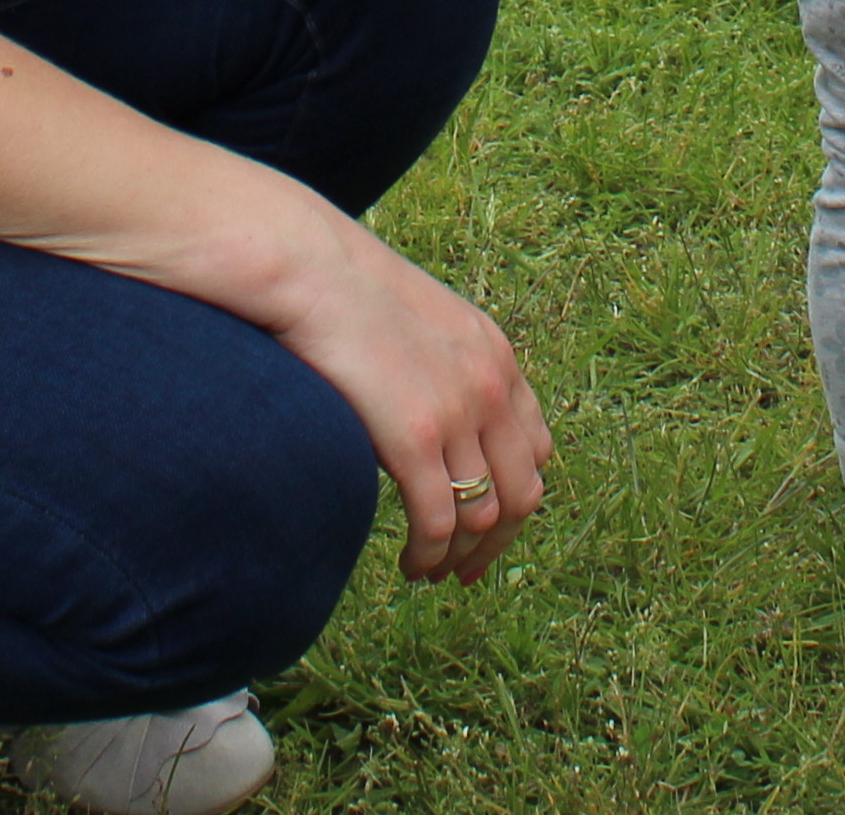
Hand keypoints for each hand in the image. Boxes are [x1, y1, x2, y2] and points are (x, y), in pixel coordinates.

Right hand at [248, 215, 550, 583]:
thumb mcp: (421, 322)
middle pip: (522, 491)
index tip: (490, 527)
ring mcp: (458, 413)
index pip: (536, 448)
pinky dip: (429, 555)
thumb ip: (442, 366)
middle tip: (467, 570)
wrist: (308, 269)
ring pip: (483, 514)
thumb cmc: (345, 293)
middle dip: (497, 541)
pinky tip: (410, 565)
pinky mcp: (415, 437)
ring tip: (431, 573)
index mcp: (498, 357)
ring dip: (460, 555)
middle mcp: (491, 387)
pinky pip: (438, 522)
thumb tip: (429, 412)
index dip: (519, 497)